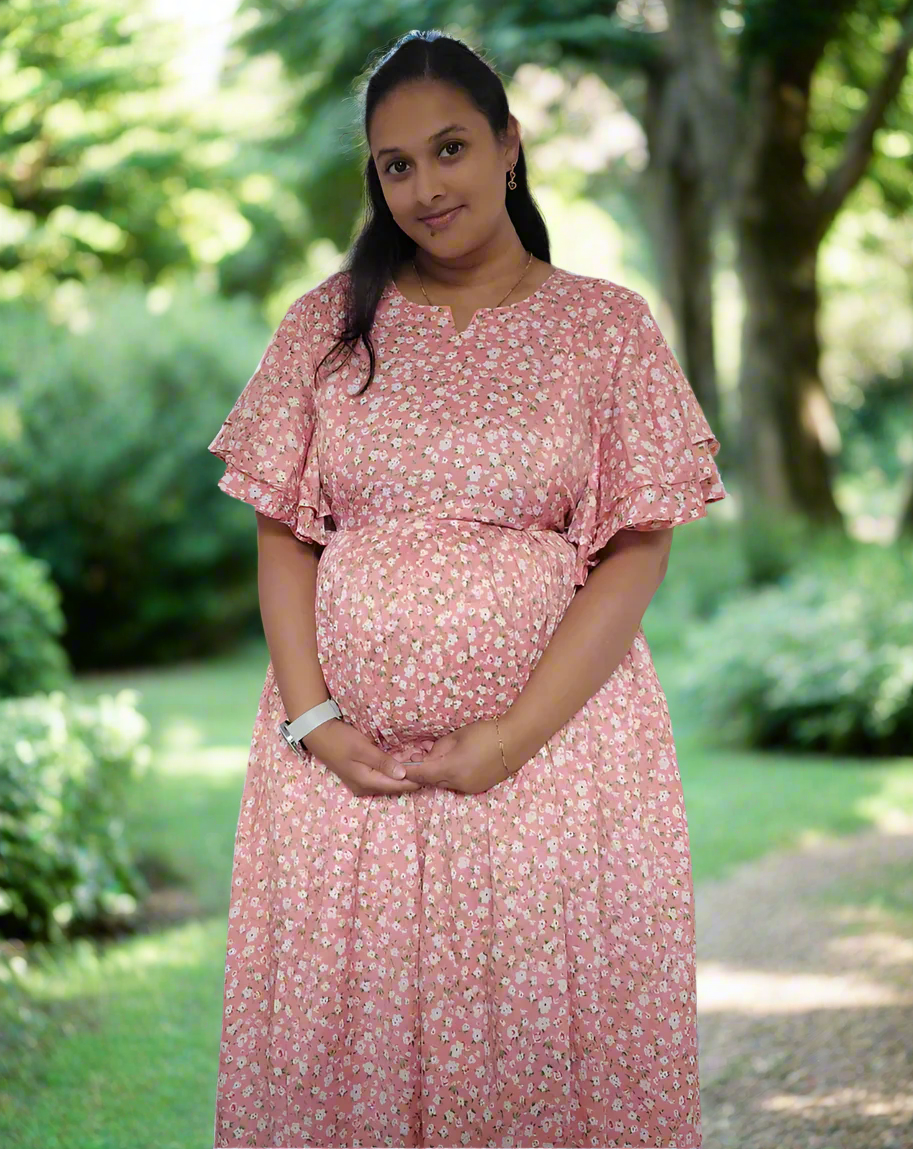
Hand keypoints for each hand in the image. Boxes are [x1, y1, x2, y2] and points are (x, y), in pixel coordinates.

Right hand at [301, 719, 427, 796]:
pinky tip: (402, 758)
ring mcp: (362, 781)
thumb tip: (403, 774)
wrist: (317, 733)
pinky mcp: (361, 774)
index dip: (415, 779)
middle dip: (410, 775)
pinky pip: (382, 774)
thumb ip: (382, 762)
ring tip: (418, 757)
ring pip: (388, 780)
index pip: (397, 785)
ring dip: (402, 771)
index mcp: (366, 782)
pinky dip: (393, 767)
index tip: (429, 769)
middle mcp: (365, 786)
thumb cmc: (339, 739)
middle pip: (394, 784)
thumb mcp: (362, 748)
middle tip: (425, 760)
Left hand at [400, 717, 524, 794]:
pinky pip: (457, 784)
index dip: (408, 770)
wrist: (516, 741)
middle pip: (431, 781)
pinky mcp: (478, 788)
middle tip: (418, 756)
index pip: (421, 773)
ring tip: (438, 757)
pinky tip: (454, 763)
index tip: (397, 767)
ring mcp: (469, 788)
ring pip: (444, 783)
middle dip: (423, 771)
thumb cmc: (485, 733)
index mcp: (450, 769)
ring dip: (437, 774)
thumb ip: (438, 748)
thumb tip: (427, 756)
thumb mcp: (456, 736)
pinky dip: (450, 776)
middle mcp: (458, 783)